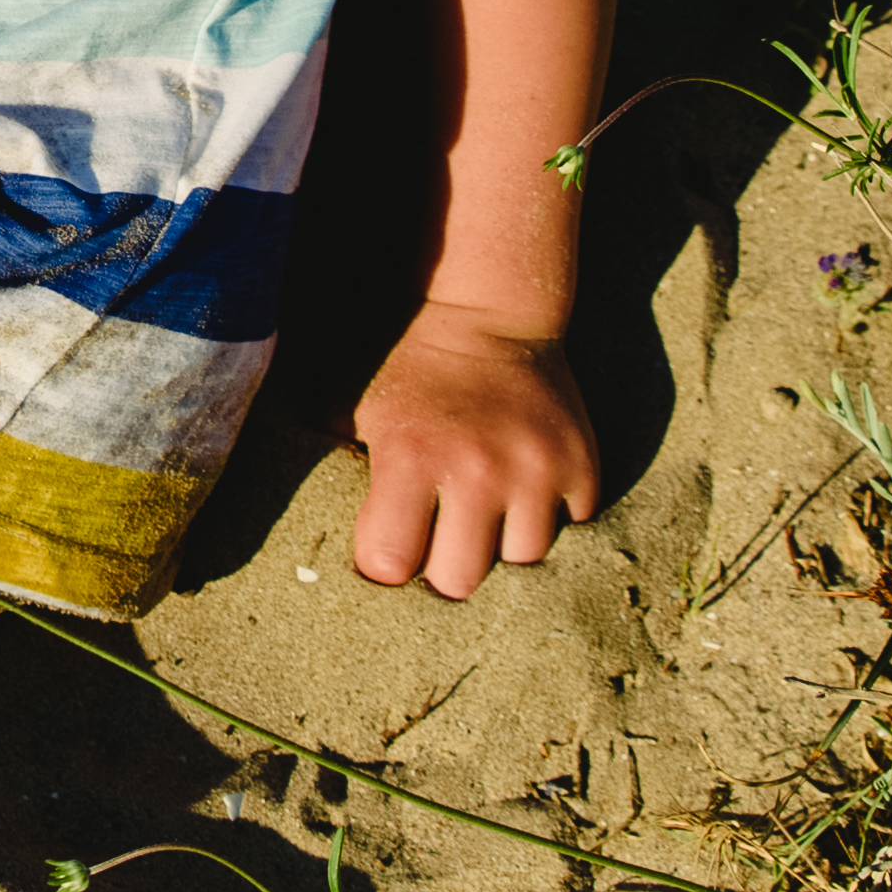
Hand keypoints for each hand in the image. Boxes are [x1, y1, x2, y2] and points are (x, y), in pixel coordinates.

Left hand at [345, 303, 600, 598]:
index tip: (386, 549)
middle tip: (437, 546)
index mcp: (410, 458)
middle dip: (442, 571)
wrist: (484, 311)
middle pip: (460, 580)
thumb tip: (310, 530)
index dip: (383, 565)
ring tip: (485, 523)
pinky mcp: (581, 464)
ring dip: (501, 549)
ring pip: (523, 562)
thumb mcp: (347, 405)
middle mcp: (478, 470)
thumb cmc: (403, 364)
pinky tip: (526, 502)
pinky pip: (572, 528)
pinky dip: (550, 522)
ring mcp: (536, 469)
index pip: (390, 563)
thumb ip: (329, 465)